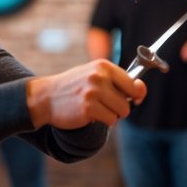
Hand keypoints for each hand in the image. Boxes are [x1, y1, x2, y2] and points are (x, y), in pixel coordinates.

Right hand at [26, 60, 146, 129]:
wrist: (45, 97)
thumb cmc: (73, 87)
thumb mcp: (94, 76)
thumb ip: (119, 82)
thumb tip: (141, 90)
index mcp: (102, 66)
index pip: (134, 83)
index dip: (134, 94)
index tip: (128, 97)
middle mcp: (98, 77)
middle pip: (129, 100)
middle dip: (120, 106)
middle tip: (102, 103)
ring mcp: (93, 92)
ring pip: (122, 111)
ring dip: (111, 114)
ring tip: (94, 108)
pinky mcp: (88, 108)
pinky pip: (111, 120)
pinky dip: (103, 121)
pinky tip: (88, 114)